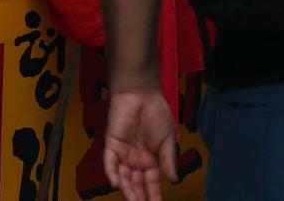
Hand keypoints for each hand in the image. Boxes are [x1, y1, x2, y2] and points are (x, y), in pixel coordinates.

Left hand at [103, 86, 178, 200]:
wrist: (142, 93)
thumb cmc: (157, 112)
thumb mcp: (168, 138)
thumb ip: (169, 159)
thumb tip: (174, 179)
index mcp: (150, 159)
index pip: (151, 182)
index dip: (154, 194)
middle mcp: (136, 159)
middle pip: (136, 183)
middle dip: (139, 197)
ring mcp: (123, 153)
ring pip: (123, 177)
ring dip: (127, 190)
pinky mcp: (112, 144)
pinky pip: (110, 163)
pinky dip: (111, 173)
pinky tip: (116, 184)